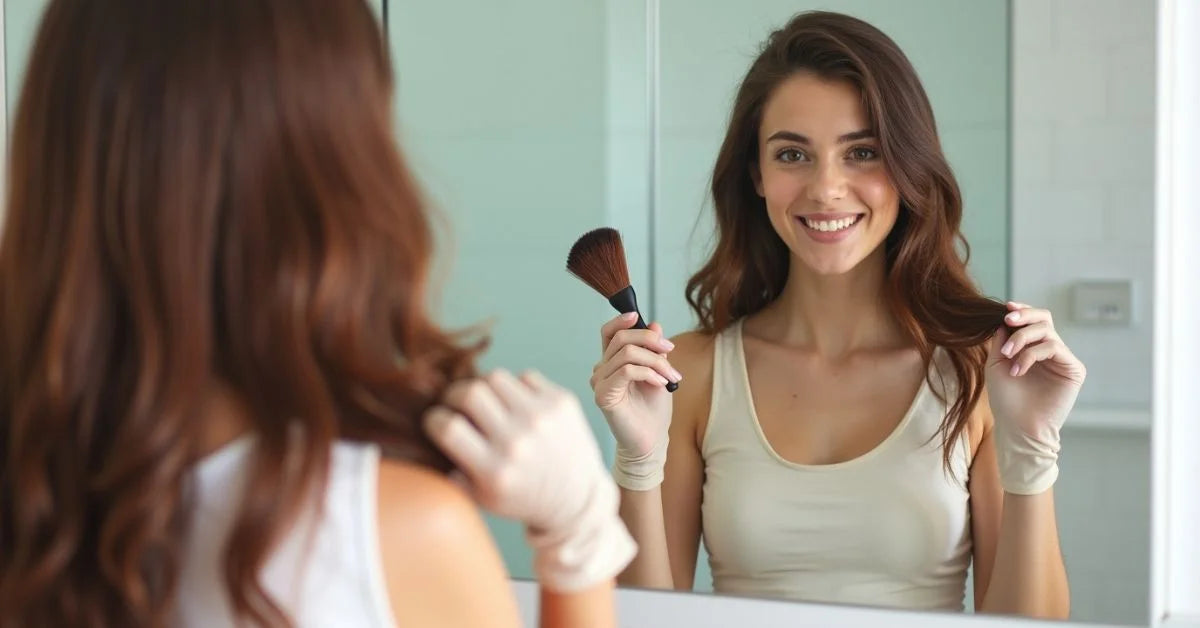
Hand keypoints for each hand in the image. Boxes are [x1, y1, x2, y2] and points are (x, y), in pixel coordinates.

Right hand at [423, 369, 635, 590]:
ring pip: (495, 377)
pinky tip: (518, 406)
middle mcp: (519, 442)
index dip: (434, 419)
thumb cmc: (522, 498)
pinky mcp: (562, 402)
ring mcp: (543, 418)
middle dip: (454, 395)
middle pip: (469, 393)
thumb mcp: (482, 498)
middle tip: (457, 405)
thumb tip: (418, 438)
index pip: (447, 427)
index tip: (437, 422)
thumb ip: (451, 471)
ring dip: (485, 388)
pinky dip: (516, 388)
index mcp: (495, 470)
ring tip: (488, 404)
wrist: (577, 498)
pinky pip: (525, 376)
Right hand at [589, 313, 677, 457]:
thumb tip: (654, 325)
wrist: (651, 441)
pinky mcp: (603, 395)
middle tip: (670, 350)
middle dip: (650, 341)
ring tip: (671, 377)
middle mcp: (601, 370)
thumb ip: (654, 350)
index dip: (621, 320)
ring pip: (627, 354)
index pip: (609, 333)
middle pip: (621, 338)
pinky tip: (660, 383)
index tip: (638, 316)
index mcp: (612, 362)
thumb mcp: (658, 372)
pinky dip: (649, 373)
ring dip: (656, 361)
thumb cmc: (652, 411)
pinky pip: (627, 371)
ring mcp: (600, 382)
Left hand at [985, 301, 1086, 493]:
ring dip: (1022, 339)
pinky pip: (1054, 347)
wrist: (1017, 427)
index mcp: (1033, 348)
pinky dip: (1032, 354)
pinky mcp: (1073, 369)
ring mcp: (1063, 360)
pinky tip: (1018, 369)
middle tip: (1008, 319)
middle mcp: (1050, 351)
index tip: (1005, 308)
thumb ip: (1002, 340)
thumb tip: (1005, 317)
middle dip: (1025, 316)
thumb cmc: (1006, 399)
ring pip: (1047, 332)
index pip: (1033, 321)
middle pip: (1044, 319)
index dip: (1022, 310)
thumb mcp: (996, 364)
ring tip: (1008, 357)